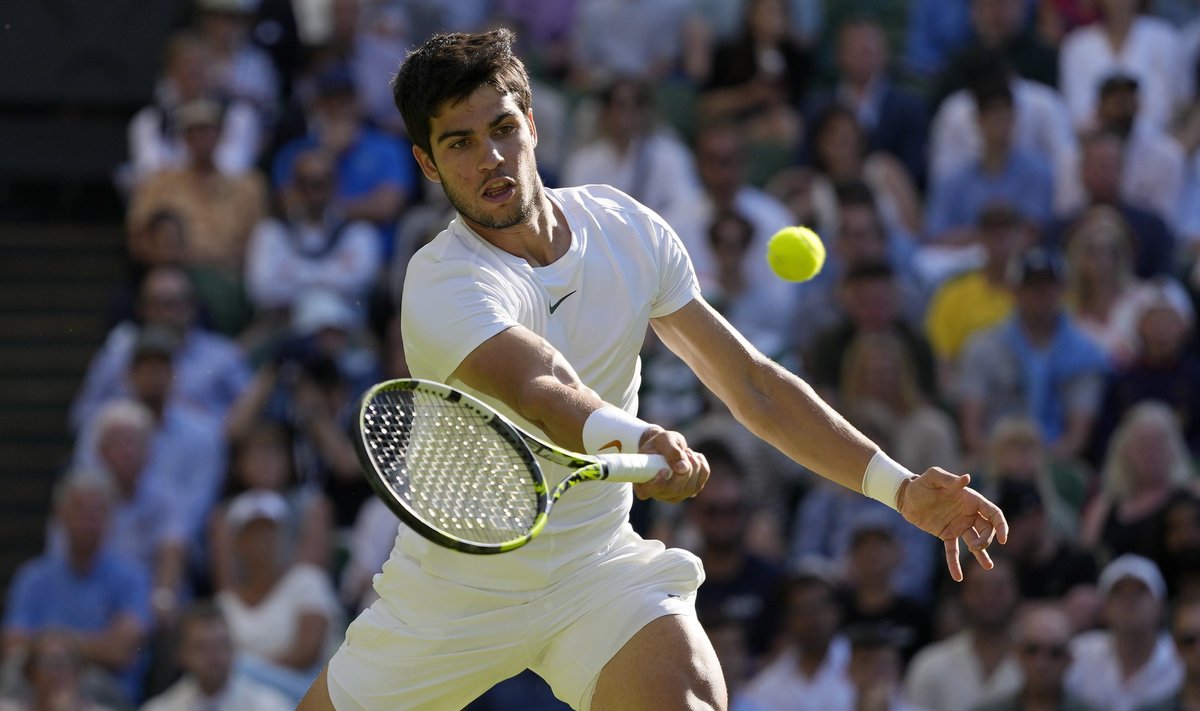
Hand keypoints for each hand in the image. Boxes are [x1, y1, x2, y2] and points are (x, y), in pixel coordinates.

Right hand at [631, 428, 708, 503]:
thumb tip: (683, 468)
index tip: (664, 470)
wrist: (665, 447)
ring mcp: (675, 495)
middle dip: (684, 466)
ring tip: (685, 453)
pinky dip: (701, 463)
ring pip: (692, 485)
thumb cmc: (659, 444)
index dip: (657, 483)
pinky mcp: (691, 491)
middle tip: (683, 452)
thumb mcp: (662, 440)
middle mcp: (658, 494)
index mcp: (642, 482)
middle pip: (675, 488)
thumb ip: (671, 451)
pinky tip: (692, 458)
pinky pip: (703, 476)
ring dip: (693, 463)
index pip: (646, 492)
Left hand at [897, 467, 1007, 581]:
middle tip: (976, 547)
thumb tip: (967, 478)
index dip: (1000, 525)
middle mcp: (968, 514)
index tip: (1003, 539)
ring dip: (981, 554)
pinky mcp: (946, 534)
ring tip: (988, 566)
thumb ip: (950, 479)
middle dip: (986, 540)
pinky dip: (955, 564)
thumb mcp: (933, 477)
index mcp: (970, 500)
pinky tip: (958, 577)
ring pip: (975, 542)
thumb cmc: (921, 483)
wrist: (905, 496)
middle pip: (987, 529)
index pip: (993, 513)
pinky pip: (953, 551)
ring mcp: (958, 525)